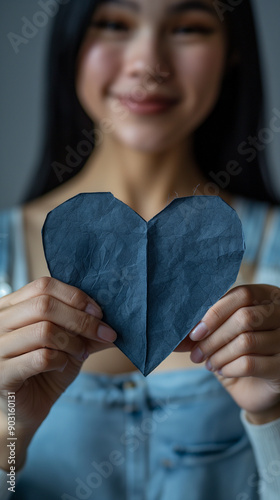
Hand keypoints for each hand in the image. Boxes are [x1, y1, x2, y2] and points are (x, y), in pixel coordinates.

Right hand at [0, 277, 116, 434]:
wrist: (27, 409)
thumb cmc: (45, 370)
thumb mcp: (69, 342)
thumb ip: (88, 328)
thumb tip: (118, 317)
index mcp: (12, 306)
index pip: (43, 286)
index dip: (75, 296)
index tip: (99, 312)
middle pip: (44, 305)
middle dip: (82, 319)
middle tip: (103, 332)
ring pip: (44, 331)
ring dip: (73, 342)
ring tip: (81, 352)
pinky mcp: (1, 374)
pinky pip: (40, 358)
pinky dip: (60, 360)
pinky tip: (62, 366)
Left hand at [177, 284, 279, 418]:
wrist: (257, 386)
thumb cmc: (237, 351)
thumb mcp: (219, 333)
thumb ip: (203, 328)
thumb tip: (176, 336)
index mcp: (268, 297)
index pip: (242, 295)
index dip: (215, 313)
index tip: (195, 332)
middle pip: (244, 318)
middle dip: (213, 338)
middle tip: (196, 354)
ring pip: (246, 342)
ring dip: (219, 355)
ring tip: (208, 363)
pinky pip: (251, 364)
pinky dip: (229, 368)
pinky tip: (222, 371)